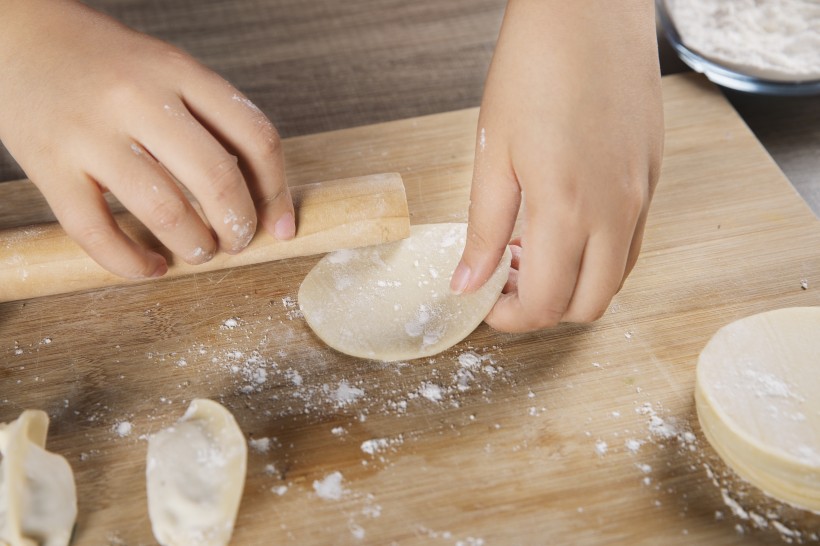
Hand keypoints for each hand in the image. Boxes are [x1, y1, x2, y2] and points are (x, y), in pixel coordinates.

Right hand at [0, 0, 294, 277]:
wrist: (16, 33)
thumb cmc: (105, 63)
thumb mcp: (167, 69)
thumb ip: (210, 118)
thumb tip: (259, 196)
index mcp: (179, 70)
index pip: (255, 137)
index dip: (276, 191)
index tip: (281, 225)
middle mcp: (138, 97)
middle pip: (217, 177)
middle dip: (239, 226)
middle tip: (238, 242)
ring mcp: (90, 132)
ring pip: (165, 211)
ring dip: (195, 246)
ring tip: (200, 251)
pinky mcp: (48, 164)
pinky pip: (97, 232)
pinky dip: (131, 264)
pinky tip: (151, 268)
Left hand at [450, 0, 663, 331]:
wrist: (588, 10)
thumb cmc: (533, 69)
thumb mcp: (493, 155)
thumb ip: (482, 229)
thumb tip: (467, 284)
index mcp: (567, 210)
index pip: (546, 303)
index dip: (510, 317)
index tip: (484, 304)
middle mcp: (616, 212)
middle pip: (590, 305)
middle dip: (543, 310)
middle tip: (505, 282)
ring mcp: (642, 195)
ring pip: (615, 278)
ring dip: (573, 283)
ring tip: (529, 250)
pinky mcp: (653, 176)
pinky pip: (632, 241)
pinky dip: (597, 254)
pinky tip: (563, 222)